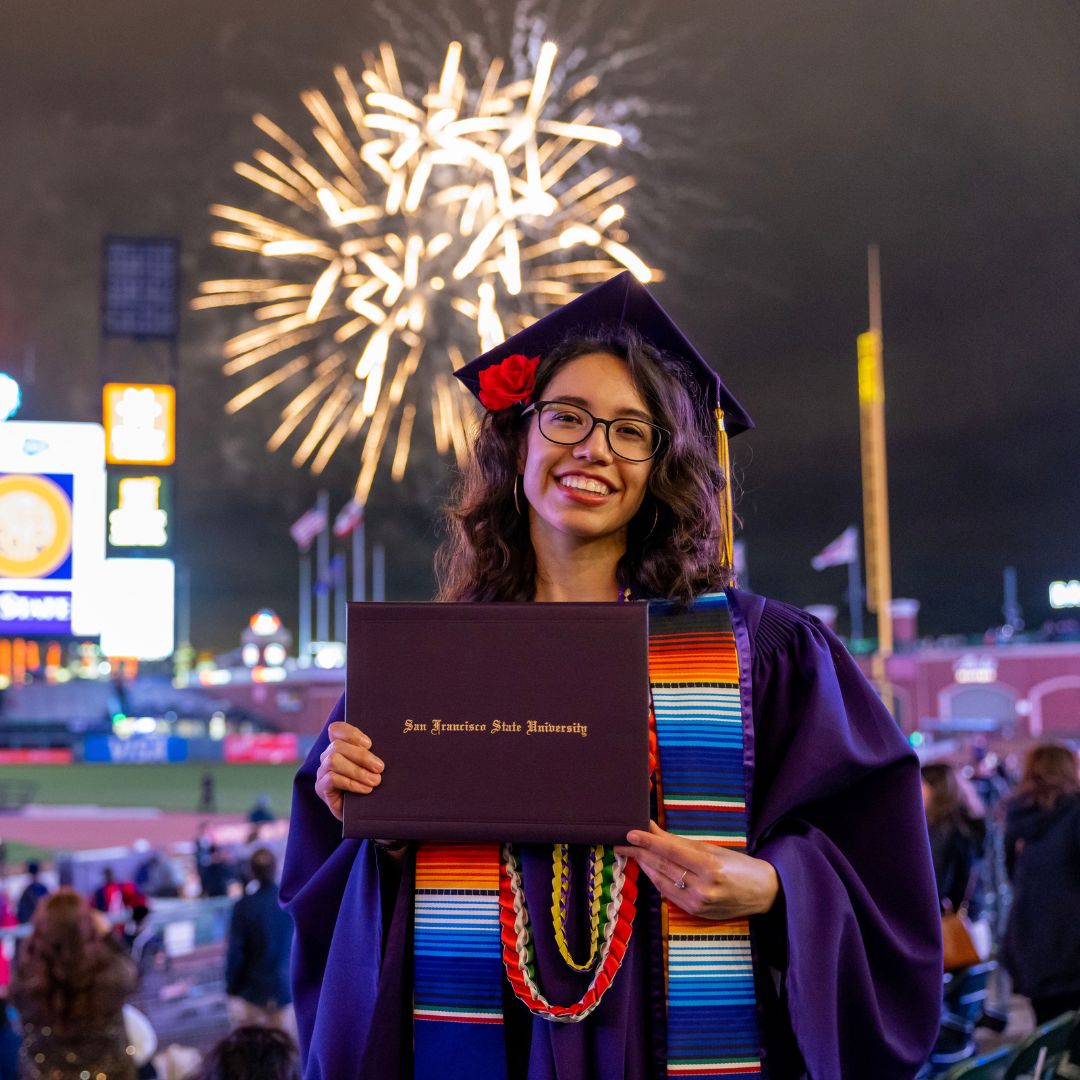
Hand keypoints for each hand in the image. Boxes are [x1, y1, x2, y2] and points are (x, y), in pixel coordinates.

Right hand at [315, 721, 384, 821]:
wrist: (365, 812)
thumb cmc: (370, 783)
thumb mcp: (372, 766)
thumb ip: (373, 755)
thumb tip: (387, 748)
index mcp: (339, 746)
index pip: (336, 729)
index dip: (351, 733)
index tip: (369, 744)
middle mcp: (327, 756)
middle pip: (337, 745)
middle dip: (361, 756)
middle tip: (380, 767)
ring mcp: (322, 772)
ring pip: (333, 761)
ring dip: (357, 770)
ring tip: (375, 781)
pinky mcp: (321, 788)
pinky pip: (331, 779)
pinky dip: (351, 783)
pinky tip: (366, 789)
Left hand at [615, 821, 778, 920]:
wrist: (763, 893)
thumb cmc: (739, 865)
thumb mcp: (711, 848)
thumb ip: (678, 841)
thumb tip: (651, 829)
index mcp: (710, 867)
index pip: (670, 852)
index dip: (648, 842)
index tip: (630, 833)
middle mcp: (703, 888)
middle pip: (662, 867)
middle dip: (639, 853)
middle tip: (620, 842)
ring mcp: (698, 904)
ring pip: (661, 882)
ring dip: (644, 866)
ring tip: (630, 852)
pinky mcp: (695, 913)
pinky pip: (668, 894)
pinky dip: (656, 879)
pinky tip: (647, 868)